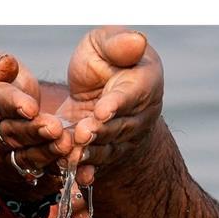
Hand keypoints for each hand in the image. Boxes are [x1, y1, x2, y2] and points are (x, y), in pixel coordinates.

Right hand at [0, 51, 72, 197]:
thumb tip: (7, 64)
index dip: (12, 104)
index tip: (31, 106)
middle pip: (10, 134)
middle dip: (34, 132)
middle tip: (55, 127)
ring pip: (24, 158)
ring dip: (47, 153)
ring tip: (65, 144)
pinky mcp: (15, 176)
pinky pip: (37, 175)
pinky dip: (54, 172)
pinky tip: (71, 164)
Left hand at [55, 27, 163, 185]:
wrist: (100, 88)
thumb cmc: (106, 59)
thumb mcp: (105, 42)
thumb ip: (118, 43)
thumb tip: (137, 41)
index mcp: (144, 83)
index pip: (131, 95)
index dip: (116, 104)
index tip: (102, 110)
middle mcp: (138, 115)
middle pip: (118, 126)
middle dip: (99, 132)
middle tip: (82, 133)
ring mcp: (122, 138)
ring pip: (107, 148)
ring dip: (90, 153)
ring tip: (74, 155)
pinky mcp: (103, 152)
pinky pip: (96, 163)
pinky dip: (86, 171)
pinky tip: (77, 176)